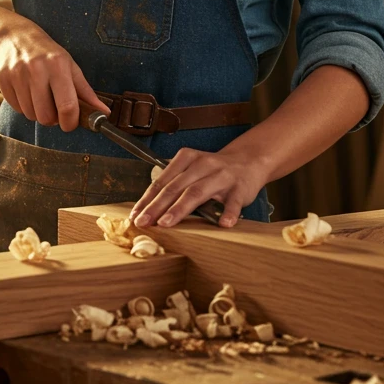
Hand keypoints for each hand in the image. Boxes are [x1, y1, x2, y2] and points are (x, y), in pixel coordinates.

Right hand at [0, 23, 110, 131]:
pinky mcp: (2, 78)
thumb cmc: (48, 55)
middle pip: (46, 116)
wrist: (16, 36)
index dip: (70, 122)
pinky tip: (26, 92)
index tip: (70, 124)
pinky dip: (23, 106)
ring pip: (30, 114)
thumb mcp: (71, 67)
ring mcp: (17, 74)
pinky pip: (16, 108)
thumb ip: (86, 93)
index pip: (67, 106)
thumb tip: (104, 113)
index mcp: (58, 66)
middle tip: (54, 108)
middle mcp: (37, 69)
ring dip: (37, 112)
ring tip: (39, 97)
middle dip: (52, 119)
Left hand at [129, 139, 266, 228]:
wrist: (248, 161)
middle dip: (157, 206)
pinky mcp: (240, 187)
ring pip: (197, 192)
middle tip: (144, 222)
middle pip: (175, 187)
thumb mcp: (192, 170)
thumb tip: (147, 209)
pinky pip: (234, 201)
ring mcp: (222, 175)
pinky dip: (229, 212)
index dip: (147, 198)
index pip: (163, 181)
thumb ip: (174, 184)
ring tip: (166, 223)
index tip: (135, 215)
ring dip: (180, 209)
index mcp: (187, 159)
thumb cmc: (213, 171)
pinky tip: (223, 224)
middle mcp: (203, 164)